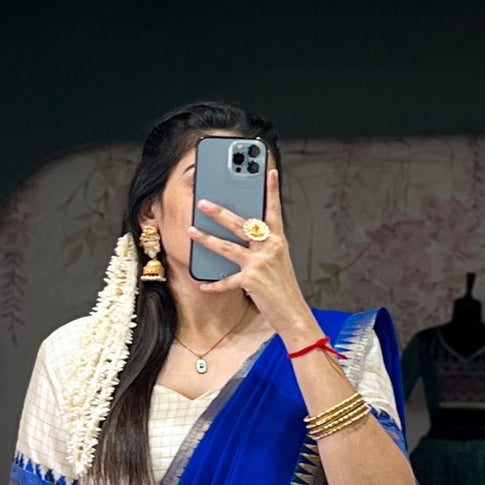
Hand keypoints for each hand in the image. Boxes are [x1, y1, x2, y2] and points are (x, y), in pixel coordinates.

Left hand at [189, 167, 314, 343]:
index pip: (274, 210)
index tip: (270, 171)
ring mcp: (260, 263)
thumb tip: (244, 236)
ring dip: (207, 239)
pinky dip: (215, 284)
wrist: (293, 313)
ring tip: (192, 231)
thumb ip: (264, 247)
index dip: (272, 190)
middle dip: (220, 212)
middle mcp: (269, 248)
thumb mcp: (278, 262)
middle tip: (203, 202)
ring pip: (228, 247)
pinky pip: (227, 280)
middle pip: (241, 224)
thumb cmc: (283, 289)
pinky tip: (203, 284)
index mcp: (278, 241)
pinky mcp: (251, 280)